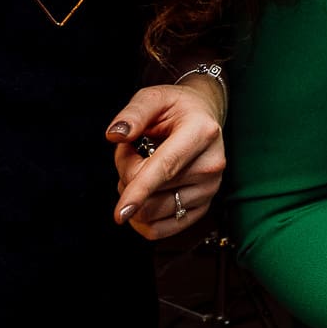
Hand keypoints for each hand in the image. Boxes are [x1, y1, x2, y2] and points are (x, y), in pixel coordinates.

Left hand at [106, 77, 226, 238]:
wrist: (204, 118)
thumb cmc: (177, 108)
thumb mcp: (154, 97)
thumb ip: (133, 113)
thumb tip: (115, 135)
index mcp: (201, 132)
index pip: (165, 168)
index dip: (139, 191)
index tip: (120, 214)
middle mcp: (211, 164)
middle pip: (150, 192)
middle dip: (126, 175)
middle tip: (132, 152)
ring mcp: (210, 188)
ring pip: (151, 213)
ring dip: (134, 196)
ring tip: (142, 169)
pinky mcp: (203, 207)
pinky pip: (160, 230)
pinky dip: (142, 220)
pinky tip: (142, 198)